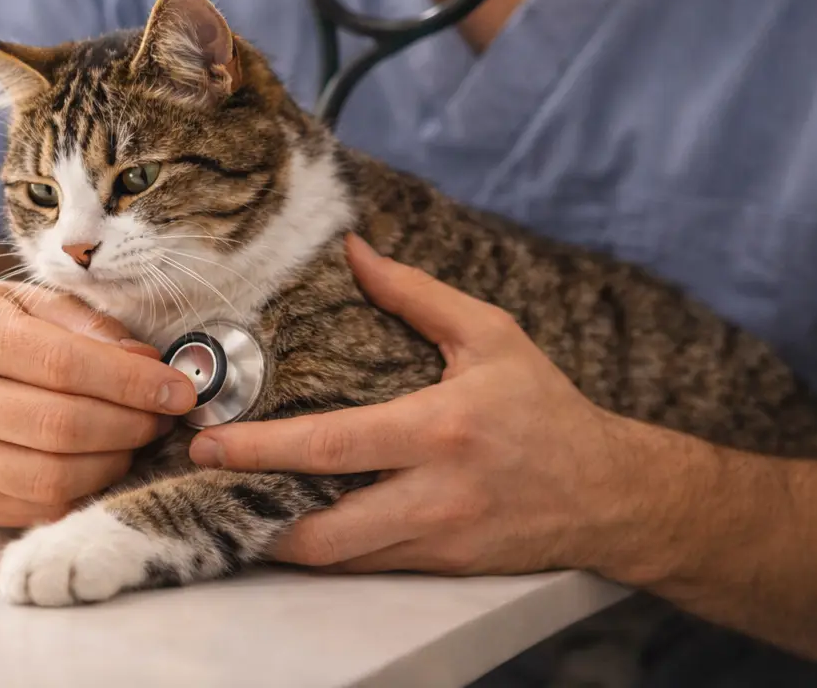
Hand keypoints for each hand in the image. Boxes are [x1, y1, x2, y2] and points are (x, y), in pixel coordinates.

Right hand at [0, 281, 196, 527]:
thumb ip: (94, 327)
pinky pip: (41, 508)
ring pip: (52, 477)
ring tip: (138, 438)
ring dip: (115, 462)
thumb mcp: (37, 301)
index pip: (62, 364)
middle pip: (60, 426)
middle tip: (165, 417)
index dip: (131, 382)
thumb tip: (151, 365)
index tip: (179, 389)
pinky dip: (88, 489)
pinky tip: (105, 461)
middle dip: (130, 424)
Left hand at [188, 234, 639, 574]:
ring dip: (282, 537)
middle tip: (206, 483)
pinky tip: (295, 520)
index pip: (333, 446)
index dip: (263, 448)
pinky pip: (369, 564)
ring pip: (340, 558)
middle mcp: (436, 494)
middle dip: (254, 514)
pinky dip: (327, 547)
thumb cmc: (544, 406)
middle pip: (324, 528)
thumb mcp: (491, 335)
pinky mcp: (444, 567)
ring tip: (236, 502)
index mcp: (440, 429)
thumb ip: (415, 295)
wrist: (610, 493)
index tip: (211, 439)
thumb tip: (353, 249)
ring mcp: (439, 540)